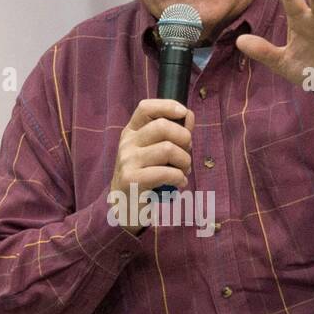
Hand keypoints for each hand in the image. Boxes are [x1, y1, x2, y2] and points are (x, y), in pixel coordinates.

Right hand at [110, 99, 194, 233]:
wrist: (125, 207)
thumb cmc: (145, 176)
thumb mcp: (155, 152)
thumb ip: (172, 134)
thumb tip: (188, 115)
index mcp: (131, 132)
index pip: (146, 107)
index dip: (167, 106)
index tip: (184, 113)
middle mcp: (127, 143)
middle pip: (162, 126)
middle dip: (184, 139)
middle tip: (186, 154)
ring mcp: (127, 161)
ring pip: (168, 149)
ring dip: (185, 161)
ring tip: (183, 171)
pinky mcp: (132, 180)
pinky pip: (166, 172)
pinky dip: (179, 177)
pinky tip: (180, 182)